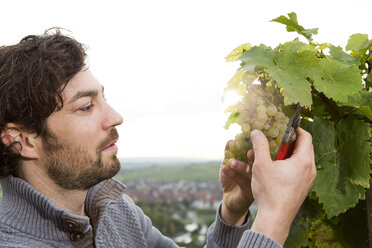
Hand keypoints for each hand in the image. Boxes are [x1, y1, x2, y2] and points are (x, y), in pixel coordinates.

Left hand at [219, 141, 253, 225]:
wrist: (230, 199)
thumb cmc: (232, 179)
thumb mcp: (230, 164)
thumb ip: (230, 153)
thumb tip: (230, 140)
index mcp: (258, 164)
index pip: (259, 153)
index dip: (255, 145)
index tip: (249, 137)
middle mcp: (261, 174)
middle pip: (259, 163)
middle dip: (254, 156)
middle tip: (249, 150)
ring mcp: (256, 184)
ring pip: (250, 173)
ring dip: (240, 166)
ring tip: (230, 161)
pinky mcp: (249, 193)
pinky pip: (241, 182)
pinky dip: (232, 174)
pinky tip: (224, 168)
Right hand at [250, 128, 315, 244]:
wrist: (275, 218)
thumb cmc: (269, 191)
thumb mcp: (261, 165)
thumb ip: (259, 145)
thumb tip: (256, 132)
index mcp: (303, 161)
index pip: (305, 136)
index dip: (295, 129)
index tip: (283, 126)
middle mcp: (310, 169)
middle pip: (305, 147)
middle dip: (291, 141)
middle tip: (277, 138)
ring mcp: (308, 180)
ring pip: (303, 159)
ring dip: (290, 153)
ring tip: (274, 153)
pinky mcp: (303, 188)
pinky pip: (301, 170)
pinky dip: (291, 164)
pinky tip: (276, 169)